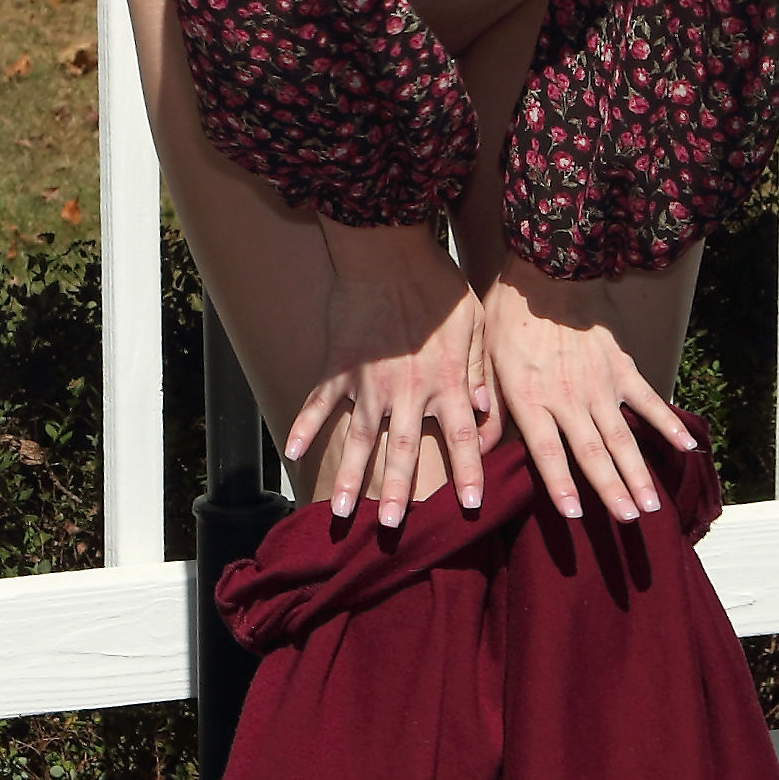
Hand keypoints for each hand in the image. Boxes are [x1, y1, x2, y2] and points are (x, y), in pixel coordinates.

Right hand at [281, 233, 497, 527]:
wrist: (388, 252)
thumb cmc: (438, 285)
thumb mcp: (474, 324)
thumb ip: (481, 370)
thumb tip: (487, 411)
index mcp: (446, 382)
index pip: (462, 438)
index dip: (468, 473)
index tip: (469, 507)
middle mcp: (407, 392)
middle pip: (405, 451)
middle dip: (400, 492)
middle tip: (393, 527)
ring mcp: (368, 383)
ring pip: (358, 440)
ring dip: (351, 478)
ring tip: (342, 512)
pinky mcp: (339, 367)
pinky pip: (318, 403)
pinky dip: (304, 426)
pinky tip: (291, 453)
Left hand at [478, 261, 694, 523]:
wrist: (548, 268)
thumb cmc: (509, 314)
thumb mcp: (485, 359)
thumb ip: (488, 407)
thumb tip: (476, 448)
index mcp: (531, 396)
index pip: (548, 451)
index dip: (561, 484)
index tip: (575, 515)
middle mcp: (568, 396)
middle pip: (592, 452)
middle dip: (611, 490)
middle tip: (629, 521)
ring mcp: (599, 383)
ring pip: (621, 436)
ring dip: (637, 472)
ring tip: (650, 504)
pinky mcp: (621, 366)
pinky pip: (647, 399)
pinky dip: (667, 423)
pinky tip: (685, 447)